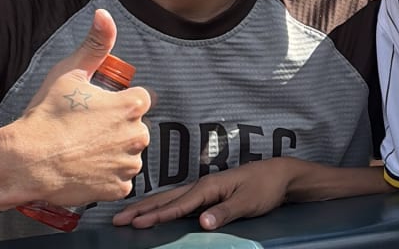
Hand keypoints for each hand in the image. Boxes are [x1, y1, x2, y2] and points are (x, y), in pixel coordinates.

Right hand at [7, 9, 151, 206]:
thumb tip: (104, 15)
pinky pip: (119, 181)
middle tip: (85, 131)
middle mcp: (137, 135)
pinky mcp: (119, 188)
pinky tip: (85, 169)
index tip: (97, 110)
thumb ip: (95, 44)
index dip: (118, 103)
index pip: (140, 100)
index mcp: (131, 106)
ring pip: (128, 155)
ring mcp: (128, 164)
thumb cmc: (46, 116)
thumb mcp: (70, 73)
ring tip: (82, 150)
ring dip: (112, 154)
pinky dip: (106, 177)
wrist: (25, 160)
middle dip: (116, 129)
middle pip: (135, 128)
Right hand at [112, 157, 296, 229]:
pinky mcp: (209, 193)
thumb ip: (224, 212)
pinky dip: (163, 206)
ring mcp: (205, 189)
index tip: (136, 224)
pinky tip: (156, 212)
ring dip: (148, 207)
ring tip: (129, 216)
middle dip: (141, 209)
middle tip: (117, 220)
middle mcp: (203, 186)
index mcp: (209, 187)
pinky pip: (179, 200)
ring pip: (170, 198)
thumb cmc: (265, 186)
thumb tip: (202, 222)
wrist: (280, 174)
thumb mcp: (248, 202)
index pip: (178, 205)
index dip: (157, 216)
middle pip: (166, 199)